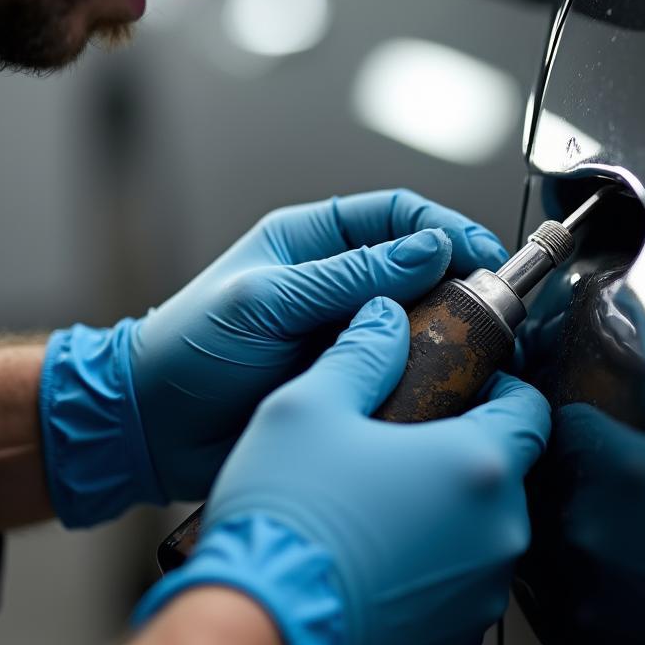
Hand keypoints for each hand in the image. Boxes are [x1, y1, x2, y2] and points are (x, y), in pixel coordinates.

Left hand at [40, 190, 509, 525]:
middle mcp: (337, 282)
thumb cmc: (189, 350)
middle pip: (417, 266)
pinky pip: (402, 367)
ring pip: (417, 320)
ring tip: (480, 346)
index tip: (483, 252)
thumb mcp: (267, 301)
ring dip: (449, 329)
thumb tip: (428, 248)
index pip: (395, 215)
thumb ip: (347, 274)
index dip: (445, 226)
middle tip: (491, 304)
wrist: (152, 430)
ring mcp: (346, 332)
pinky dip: (428, 372)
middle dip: (459, 278)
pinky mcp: (350, 377)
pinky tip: (446, 384)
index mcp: (312, 241)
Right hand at [136, 297, 549, 644]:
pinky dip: (431, 571)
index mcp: (478, 466)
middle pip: (505, 473)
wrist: (255, 637)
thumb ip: (362, 353)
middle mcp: (497, 534)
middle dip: (465, 454)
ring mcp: (479, 597)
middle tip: (408, 446)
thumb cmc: (286, 523)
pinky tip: (377, 562)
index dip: (502, 390)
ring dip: (448, 515)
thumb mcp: (310, 407)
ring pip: (482, 534)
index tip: (471, 388)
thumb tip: (384, 321)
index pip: (530, 410)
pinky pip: (458, 590)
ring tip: (384, 507)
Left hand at [546, 371, 644, 644]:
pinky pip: (561, 617)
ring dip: (581, 551)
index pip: (565, 425)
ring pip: (549, 554)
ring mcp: (574, 598)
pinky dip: (589, 609)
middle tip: (637, 513)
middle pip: (551, 490)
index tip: (601, 439)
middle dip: (584, 491)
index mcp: (618, 470)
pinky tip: (636, 610)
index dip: (586, 428)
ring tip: (640, 565)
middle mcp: (583, 529)